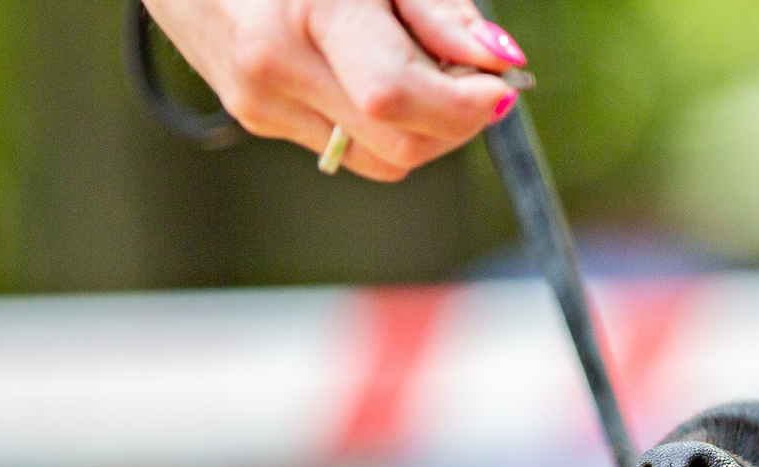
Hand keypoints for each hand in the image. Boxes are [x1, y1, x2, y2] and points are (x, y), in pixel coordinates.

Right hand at [140, 0, 526, 181]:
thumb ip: (439, 10)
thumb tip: (500, 61)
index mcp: (308, 12)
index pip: (398, 98)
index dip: (464, 105)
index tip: (504, 82)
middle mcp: (275, 65)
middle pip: (397, 146)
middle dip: (454, 124)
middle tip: (476, 78)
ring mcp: (258, 100)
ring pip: (377, 160)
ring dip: (422, 129)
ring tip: (423, 67)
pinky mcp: (253, 115)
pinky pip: (345, 145)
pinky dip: (379, 121)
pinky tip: (372, 69)